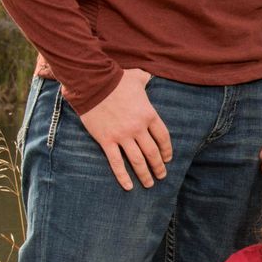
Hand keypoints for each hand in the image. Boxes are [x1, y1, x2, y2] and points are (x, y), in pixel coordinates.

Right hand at [78, 69, 171, 190]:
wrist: (93, 83)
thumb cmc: (116, 79)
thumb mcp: (137, 77)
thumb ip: (146, 80)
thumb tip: (149, 76)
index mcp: (148, 114)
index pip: (163, 137)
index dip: (167, 150)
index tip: (168, 159)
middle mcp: (138, 128)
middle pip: (152, 152)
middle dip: (158, 166)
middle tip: (161, 176)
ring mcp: (122, 136)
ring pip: (137, 160)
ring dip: (145, 174)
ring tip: (149, 184)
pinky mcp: (106, 140)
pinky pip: (116, 162)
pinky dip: (122, 176)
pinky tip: (128, 186)